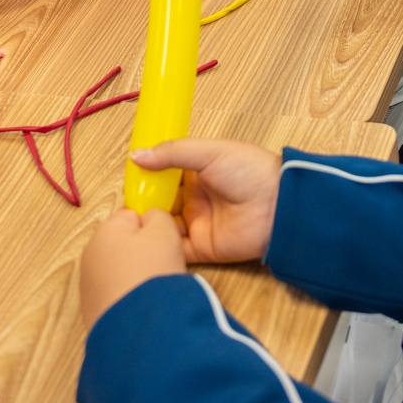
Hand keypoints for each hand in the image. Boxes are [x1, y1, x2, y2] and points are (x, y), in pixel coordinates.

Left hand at [80, 206, 186, 327]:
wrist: (138, 325)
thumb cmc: (153, 270)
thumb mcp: (164, 231)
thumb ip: (157, 215)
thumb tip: (149, 218)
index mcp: (104, 230)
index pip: (130, 215)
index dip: (151, 225)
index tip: (166, 240)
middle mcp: (90, 254)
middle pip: (123, 244)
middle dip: (142, 251)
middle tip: (163, 264)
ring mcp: (88, 285)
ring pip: (119, 270)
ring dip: (135, 275)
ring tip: (153, 288)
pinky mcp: (93, 310)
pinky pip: (116, 294)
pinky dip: (128, 297)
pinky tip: (141, 305)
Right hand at [132, 138, 282, 263]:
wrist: (279, 205)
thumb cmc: (250, 171)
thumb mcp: (210, 152)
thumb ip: (173, 153)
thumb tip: (137, 156)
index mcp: (197, 173)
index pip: (163, 176)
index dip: (146, 178)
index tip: (127, 180)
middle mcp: (195, 199)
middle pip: (160, 203)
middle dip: (142, 204)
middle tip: (124, 206)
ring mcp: (198, 224)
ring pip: (164, 227)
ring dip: (148, 227)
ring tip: (127, 226)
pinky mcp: (203, 249)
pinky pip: (176, 250)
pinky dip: (161, 248)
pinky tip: (145, 244)